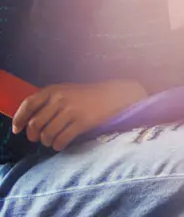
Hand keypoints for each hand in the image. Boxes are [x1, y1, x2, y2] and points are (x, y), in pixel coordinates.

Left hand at [12, 80, 146, 151]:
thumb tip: (27, 121)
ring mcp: (71, 110)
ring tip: (51, 141)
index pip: (28, 104)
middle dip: (33, 135)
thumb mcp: (65, 91)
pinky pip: (62, 139)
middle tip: (38, 138)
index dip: (19, 119)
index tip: (17, 129)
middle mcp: (60, 99)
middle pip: (36, 123)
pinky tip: (61, 144)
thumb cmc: (86, 95)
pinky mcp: (82, 122)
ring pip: (47, 134)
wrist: (114, 95)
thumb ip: (47, 101)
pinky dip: (58, 145)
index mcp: (54, 90)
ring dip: (47, 142)